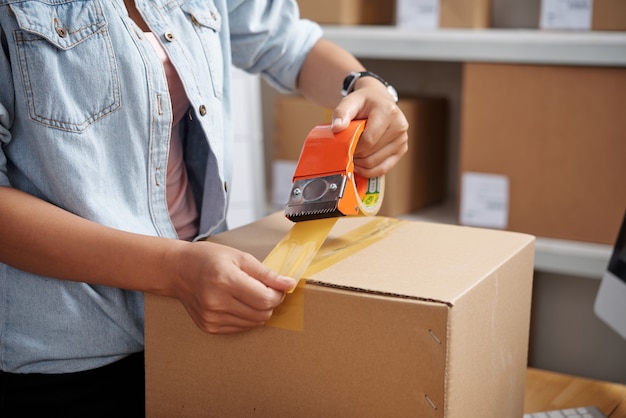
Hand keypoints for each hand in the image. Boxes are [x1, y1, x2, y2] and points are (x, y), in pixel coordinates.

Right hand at [168, 240, 296, 333]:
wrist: (177, 270)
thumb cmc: (208, 259)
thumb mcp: (239, 257)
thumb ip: (266, 273)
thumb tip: (289, 284)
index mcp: (225, 280)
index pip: (265, 299)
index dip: (278, 294)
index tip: (278, 286)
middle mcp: (216, 302)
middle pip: (262, 313)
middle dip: (270, 302)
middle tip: (264, 288)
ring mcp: (212, 318)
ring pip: (254, 323)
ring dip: (259, 310)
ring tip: (249, 294)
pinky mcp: (209, 327)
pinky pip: (241, 328)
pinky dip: (246, 317)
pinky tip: (237, 303)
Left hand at [330, 78, 408, 178]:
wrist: (379, 99)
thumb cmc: (364, 102)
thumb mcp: (350, 101)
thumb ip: (341, 113)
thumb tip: (336, 128)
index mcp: (388, 112)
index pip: (368, 140)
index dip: (352, 147)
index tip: (343, 146)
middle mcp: (399, 126)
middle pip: (371, 154)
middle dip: (355, 156)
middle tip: (346, 151)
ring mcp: (402, 139)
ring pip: (375, 164)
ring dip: (360, 164)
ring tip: (353, 155)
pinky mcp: (402, 150)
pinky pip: (383, 169)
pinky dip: (369, 171)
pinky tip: (360, 165)